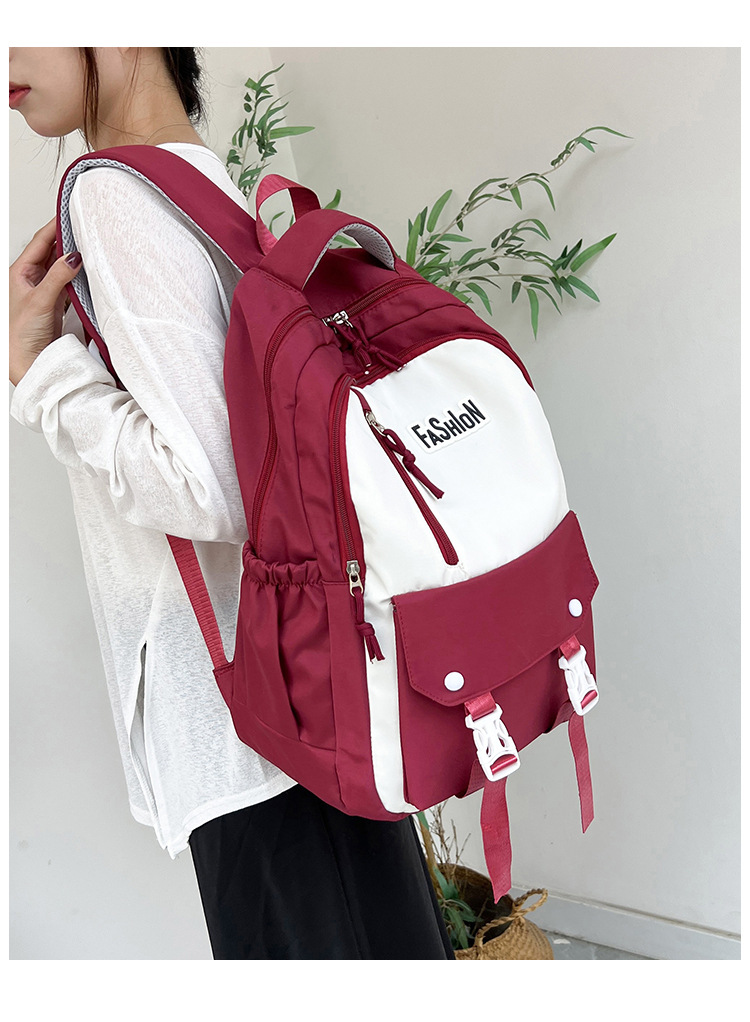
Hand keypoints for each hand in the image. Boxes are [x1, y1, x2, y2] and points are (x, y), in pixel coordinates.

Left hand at [9, 218, 82, 385]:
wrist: (28, 363)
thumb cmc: (20, 335)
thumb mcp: (40, 300)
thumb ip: (58, 277)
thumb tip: (73, 257)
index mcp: (19, 273)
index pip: (40, 241)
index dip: (54, 226)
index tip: (70, 212)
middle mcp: (31, 279)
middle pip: (51, 251)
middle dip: (66, 238)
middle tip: (83, 226)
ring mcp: (45, 291)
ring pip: (61, 266)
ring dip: (73, 257)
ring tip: (88, 246)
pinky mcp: (57, 304)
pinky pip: (69, 283)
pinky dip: (79, 276)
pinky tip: (87, 272)